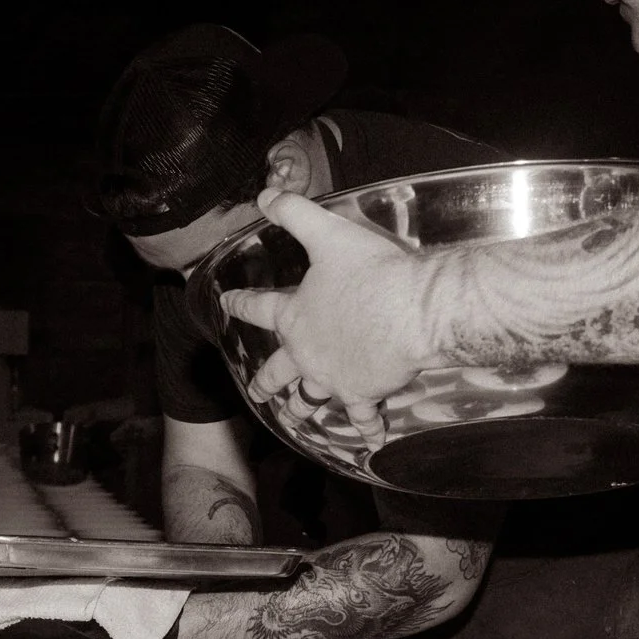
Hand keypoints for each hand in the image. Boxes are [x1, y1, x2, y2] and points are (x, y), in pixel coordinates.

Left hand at [213, 190, 435, 427]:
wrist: (413, 311)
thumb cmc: (371, 271)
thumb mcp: (328, 234)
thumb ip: (294, 214)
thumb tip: (264, 195)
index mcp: (293, 316)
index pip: (258, 308)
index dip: (240, 304)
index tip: (225, 304)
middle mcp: (305, 354)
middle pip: (278, 370)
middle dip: (266, 380)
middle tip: (256, 390)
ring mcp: (332, 378)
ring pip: (310, 398)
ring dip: (303, 406)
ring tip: (297, 414)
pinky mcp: (363, 393)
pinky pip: (362, 416)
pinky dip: (366, 429)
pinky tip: (370, 443)